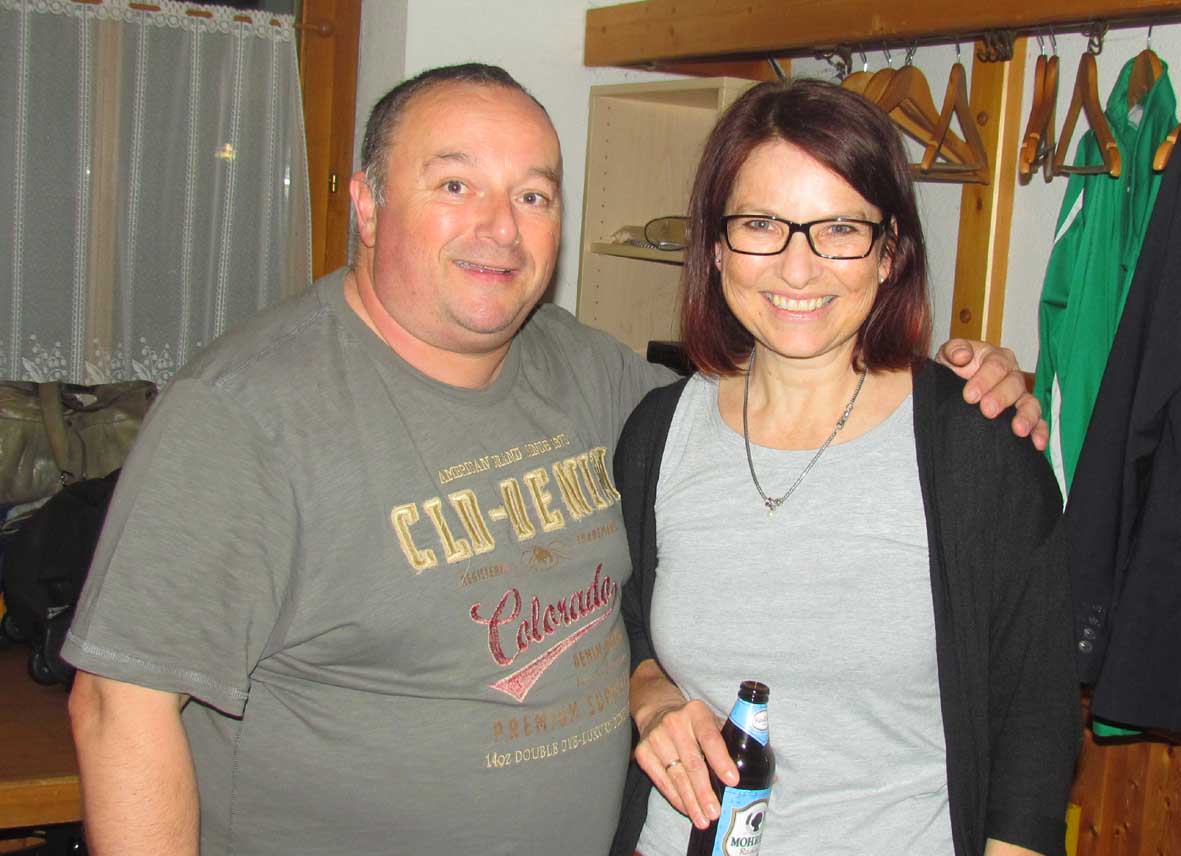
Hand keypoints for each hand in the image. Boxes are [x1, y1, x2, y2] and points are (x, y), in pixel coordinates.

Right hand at [633, 698, 737, 829]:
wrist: (658, 711)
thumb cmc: (694, 723)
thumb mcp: (713, 721)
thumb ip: (737, 744)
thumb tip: (774, 779)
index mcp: (697, 712)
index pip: (711, 738)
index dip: (722, 760)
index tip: (733, 780)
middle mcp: (674, 723)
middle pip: (693, 763)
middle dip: (705, 791)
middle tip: (717, 811)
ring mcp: (656, 737)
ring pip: (677, 776)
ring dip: (691, 801)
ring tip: (704, 819)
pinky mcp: (643, 752)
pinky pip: (661, 781)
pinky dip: (676, 798)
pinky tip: (687, 809)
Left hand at [936, 339, 1047, 450]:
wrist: (951, 389)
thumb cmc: (952, 369)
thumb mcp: (948, 356)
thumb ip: (953, 351)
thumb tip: (962, 356)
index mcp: (997, 358)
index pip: (996, 365)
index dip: (984, 380)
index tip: (969, 396)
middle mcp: (1012, 376)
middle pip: (1014, 384)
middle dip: (1001, 398)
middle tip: (987, 411)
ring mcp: (1020, 397)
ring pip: (1030, 403)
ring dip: (1027, 416)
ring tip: (1018, 430)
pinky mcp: (1024, 416)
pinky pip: (1038, 423)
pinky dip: (1040, 432)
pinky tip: (1038, 444)